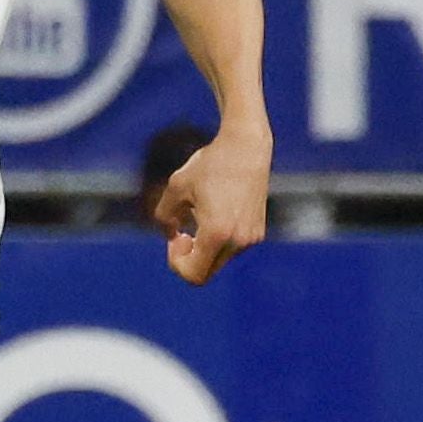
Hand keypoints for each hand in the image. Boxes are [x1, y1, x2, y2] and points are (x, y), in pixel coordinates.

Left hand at [153, 125, 269, 285]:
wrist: (246, 147)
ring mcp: (251, 238)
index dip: (177, 263)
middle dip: (190, 258)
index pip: (193, 274)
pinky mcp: (258, 231)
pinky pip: (232, 248)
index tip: (175, 238)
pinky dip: (219, 239)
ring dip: (204, 247)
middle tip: (182, 234)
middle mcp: (238, 241)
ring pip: (219, 260)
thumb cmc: (210, 164)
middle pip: (206, 272)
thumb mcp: (177, 186)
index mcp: (216, 233)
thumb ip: (164, 216)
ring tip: (200, 215)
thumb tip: (170, 234)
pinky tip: (216, 211)